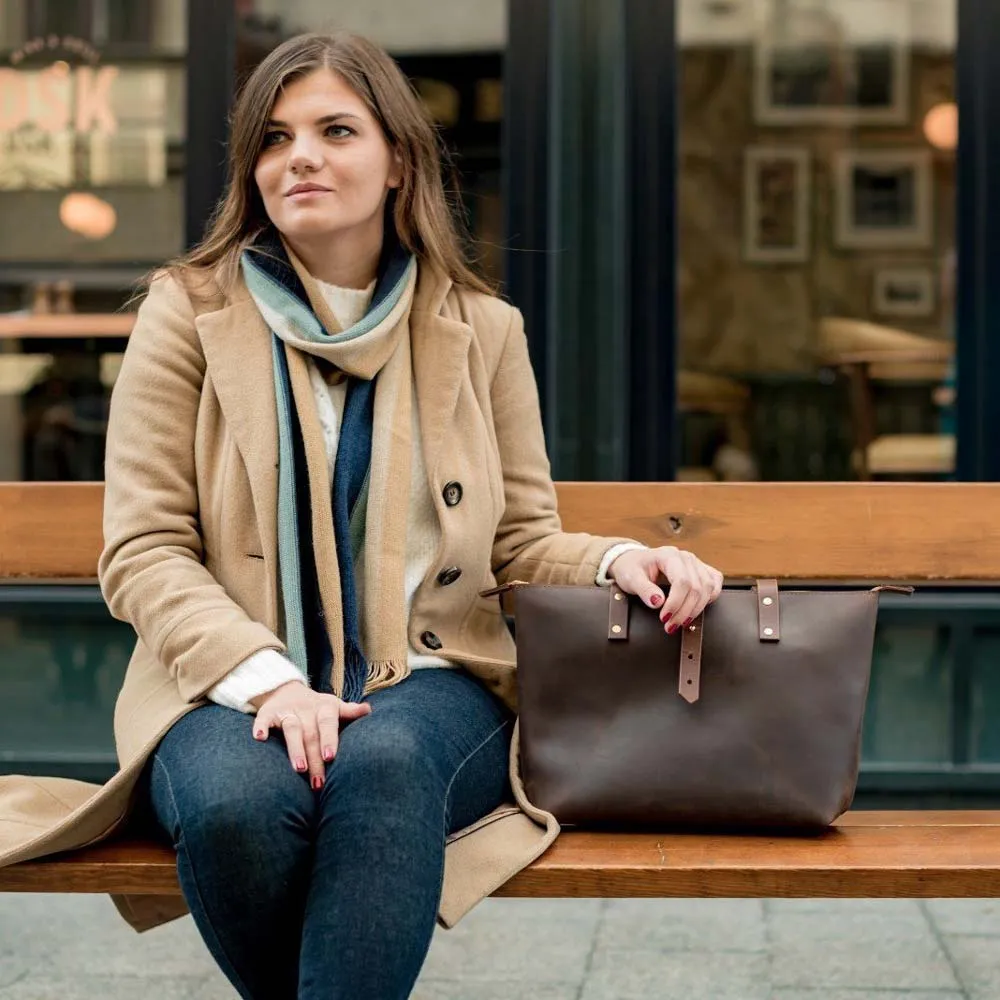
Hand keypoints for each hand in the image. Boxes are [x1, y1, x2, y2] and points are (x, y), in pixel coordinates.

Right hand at [251, 681, 371, 789]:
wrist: (287, 690)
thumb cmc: (317, 709)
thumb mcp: (334, 708)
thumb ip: (349, 712)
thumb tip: (368, 710)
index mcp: (325, 708)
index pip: (328, 723)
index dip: (329, 739)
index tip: (331, 757)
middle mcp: (306, 709)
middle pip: (311, 733)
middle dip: (314, 758)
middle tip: (318, 781)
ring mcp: (287, 711)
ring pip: (291, 729)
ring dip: (295, 749)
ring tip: (299, 769)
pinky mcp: (268, 713)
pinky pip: (263, 720)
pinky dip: (261, 727)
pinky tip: (259, 738)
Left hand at [608, 546, 722, 633]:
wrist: (634, 562)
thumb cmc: (631, 568)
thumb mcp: (631, 578)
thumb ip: (644, 589)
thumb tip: (658, 602)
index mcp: (669, 555)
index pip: (682, 581)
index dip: (676, 603)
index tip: (664, 618)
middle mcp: (686, 557)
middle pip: (696, 587)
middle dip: (684, 611)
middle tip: (670, 626)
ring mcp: (695, 563)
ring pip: (708, 588)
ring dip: (696, 609)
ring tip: (681, 622)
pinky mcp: (701, 569)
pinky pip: (715, 582)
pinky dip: (710, 597)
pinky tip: (697, 608)